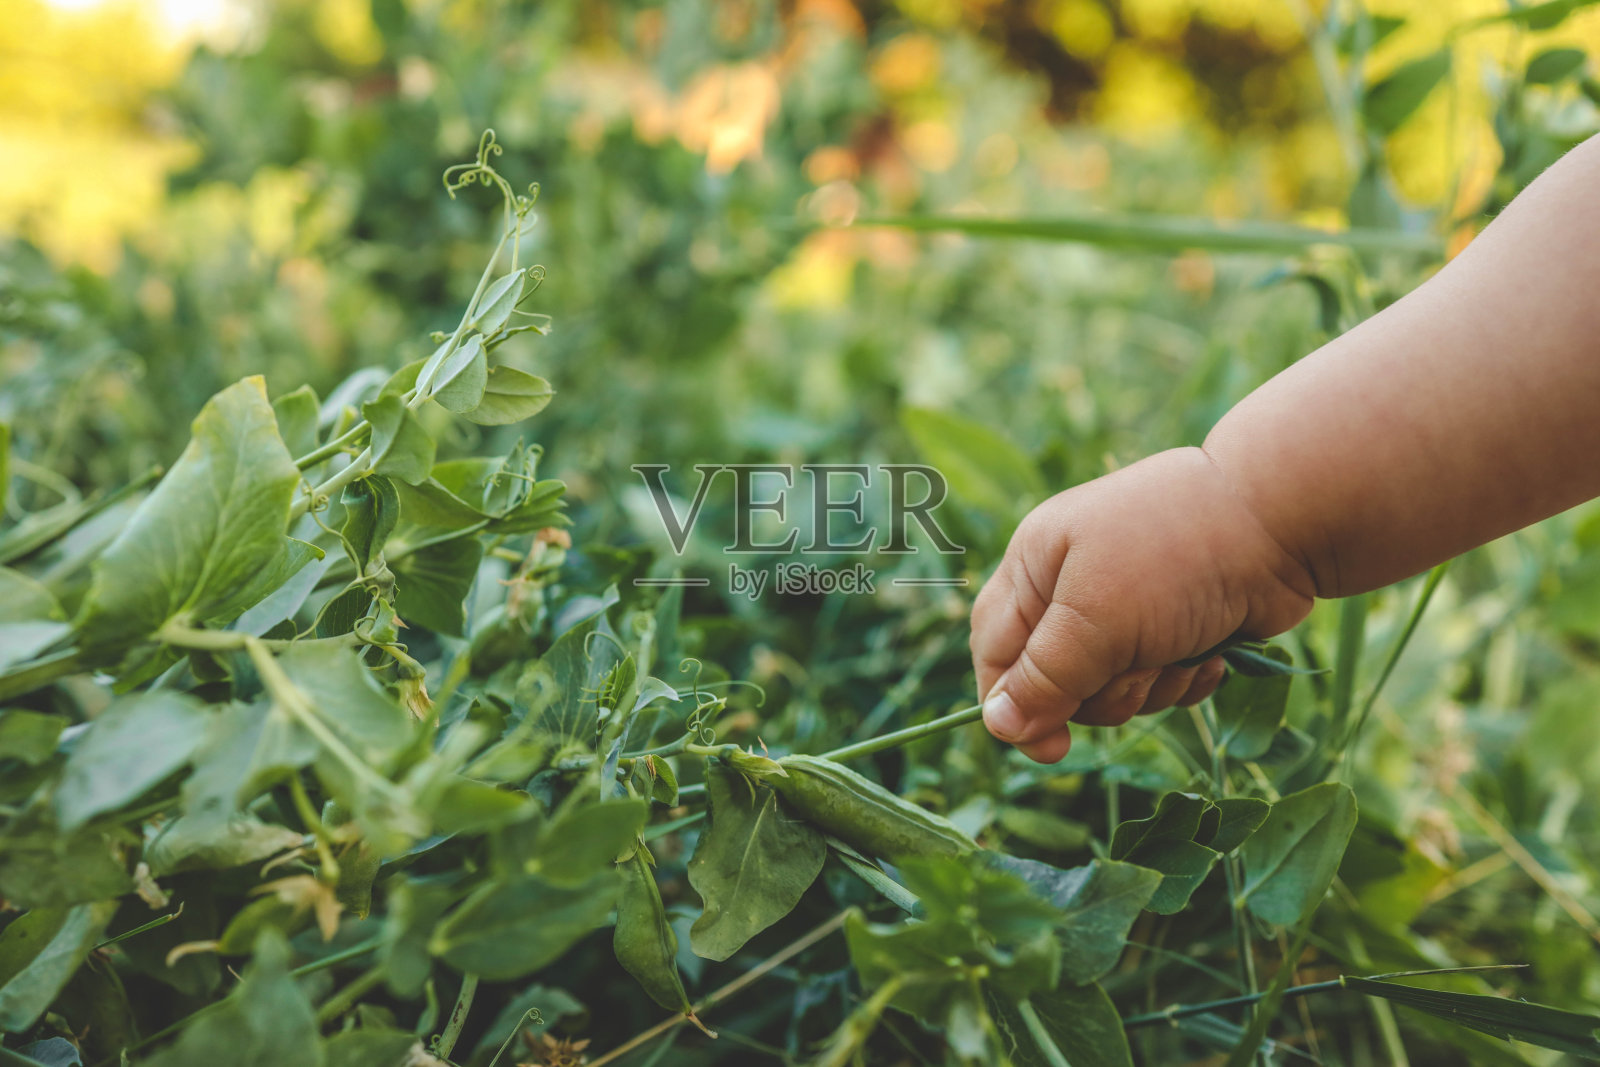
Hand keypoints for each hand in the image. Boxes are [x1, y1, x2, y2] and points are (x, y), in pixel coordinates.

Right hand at [970, 447, 1315, 762]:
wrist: (1280, 522)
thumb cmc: (1172, 559)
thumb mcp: (1095, 619)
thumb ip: (1043, 678)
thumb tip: (996, 727)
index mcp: (1034, 567)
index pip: (996, 652)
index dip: (1012, 704)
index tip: (1050, 749)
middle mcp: (1074, 590)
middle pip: (1057, 684)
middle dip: (1102, 691)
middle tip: (1138, 664)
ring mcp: (1128, 611)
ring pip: (1112, 691)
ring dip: (1150, 687)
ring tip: (1182, 648)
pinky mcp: (1176, 630)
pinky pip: (1160, 686)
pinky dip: (1185, 679)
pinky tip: (1211, 650)